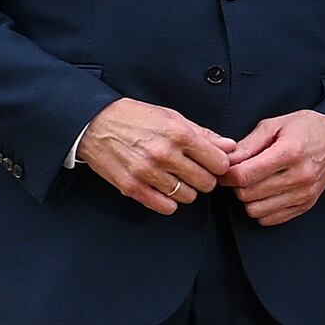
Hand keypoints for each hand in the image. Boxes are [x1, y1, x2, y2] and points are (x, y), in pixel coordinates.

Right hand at [75, 97, 232, 214]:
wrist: (94, 123)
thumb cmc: (136, 118)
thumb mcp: (172, 117)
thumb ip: (204, 134)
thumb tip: (230, 147)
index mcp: (179, 135)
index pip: (219, 163)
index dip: (219, 165)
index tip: (212, 164)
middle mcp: (165, 155)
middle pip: (206, 183)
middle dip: (205, 179)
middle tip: (195, 172)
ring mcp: (147, 172)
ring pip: (188, 196)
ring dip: (186, 190)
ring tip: (177, 179)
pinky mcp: (131, 187)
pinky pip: (165, 206)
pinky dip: (169, 202)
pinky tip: (165, 191)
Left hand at [220, 110, 324, 228]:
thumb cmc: (306, 129)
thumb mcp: (274, 125)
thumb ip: (247, 145)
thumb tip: (225, 161)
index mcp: (289, 152)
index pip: (244, 176)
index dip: (226, 174)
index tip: (226, 168)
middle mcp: (300, 176)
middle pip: (247, 194)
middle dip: (237, 185)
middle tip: (241, 174)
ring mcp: (305, 193)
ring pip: (255, 210)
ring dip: (248, 199)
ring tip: (254, 184)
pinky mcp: (306, 204)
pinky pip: (269, 219)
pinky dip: (261, 209)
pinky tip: (265, 194)